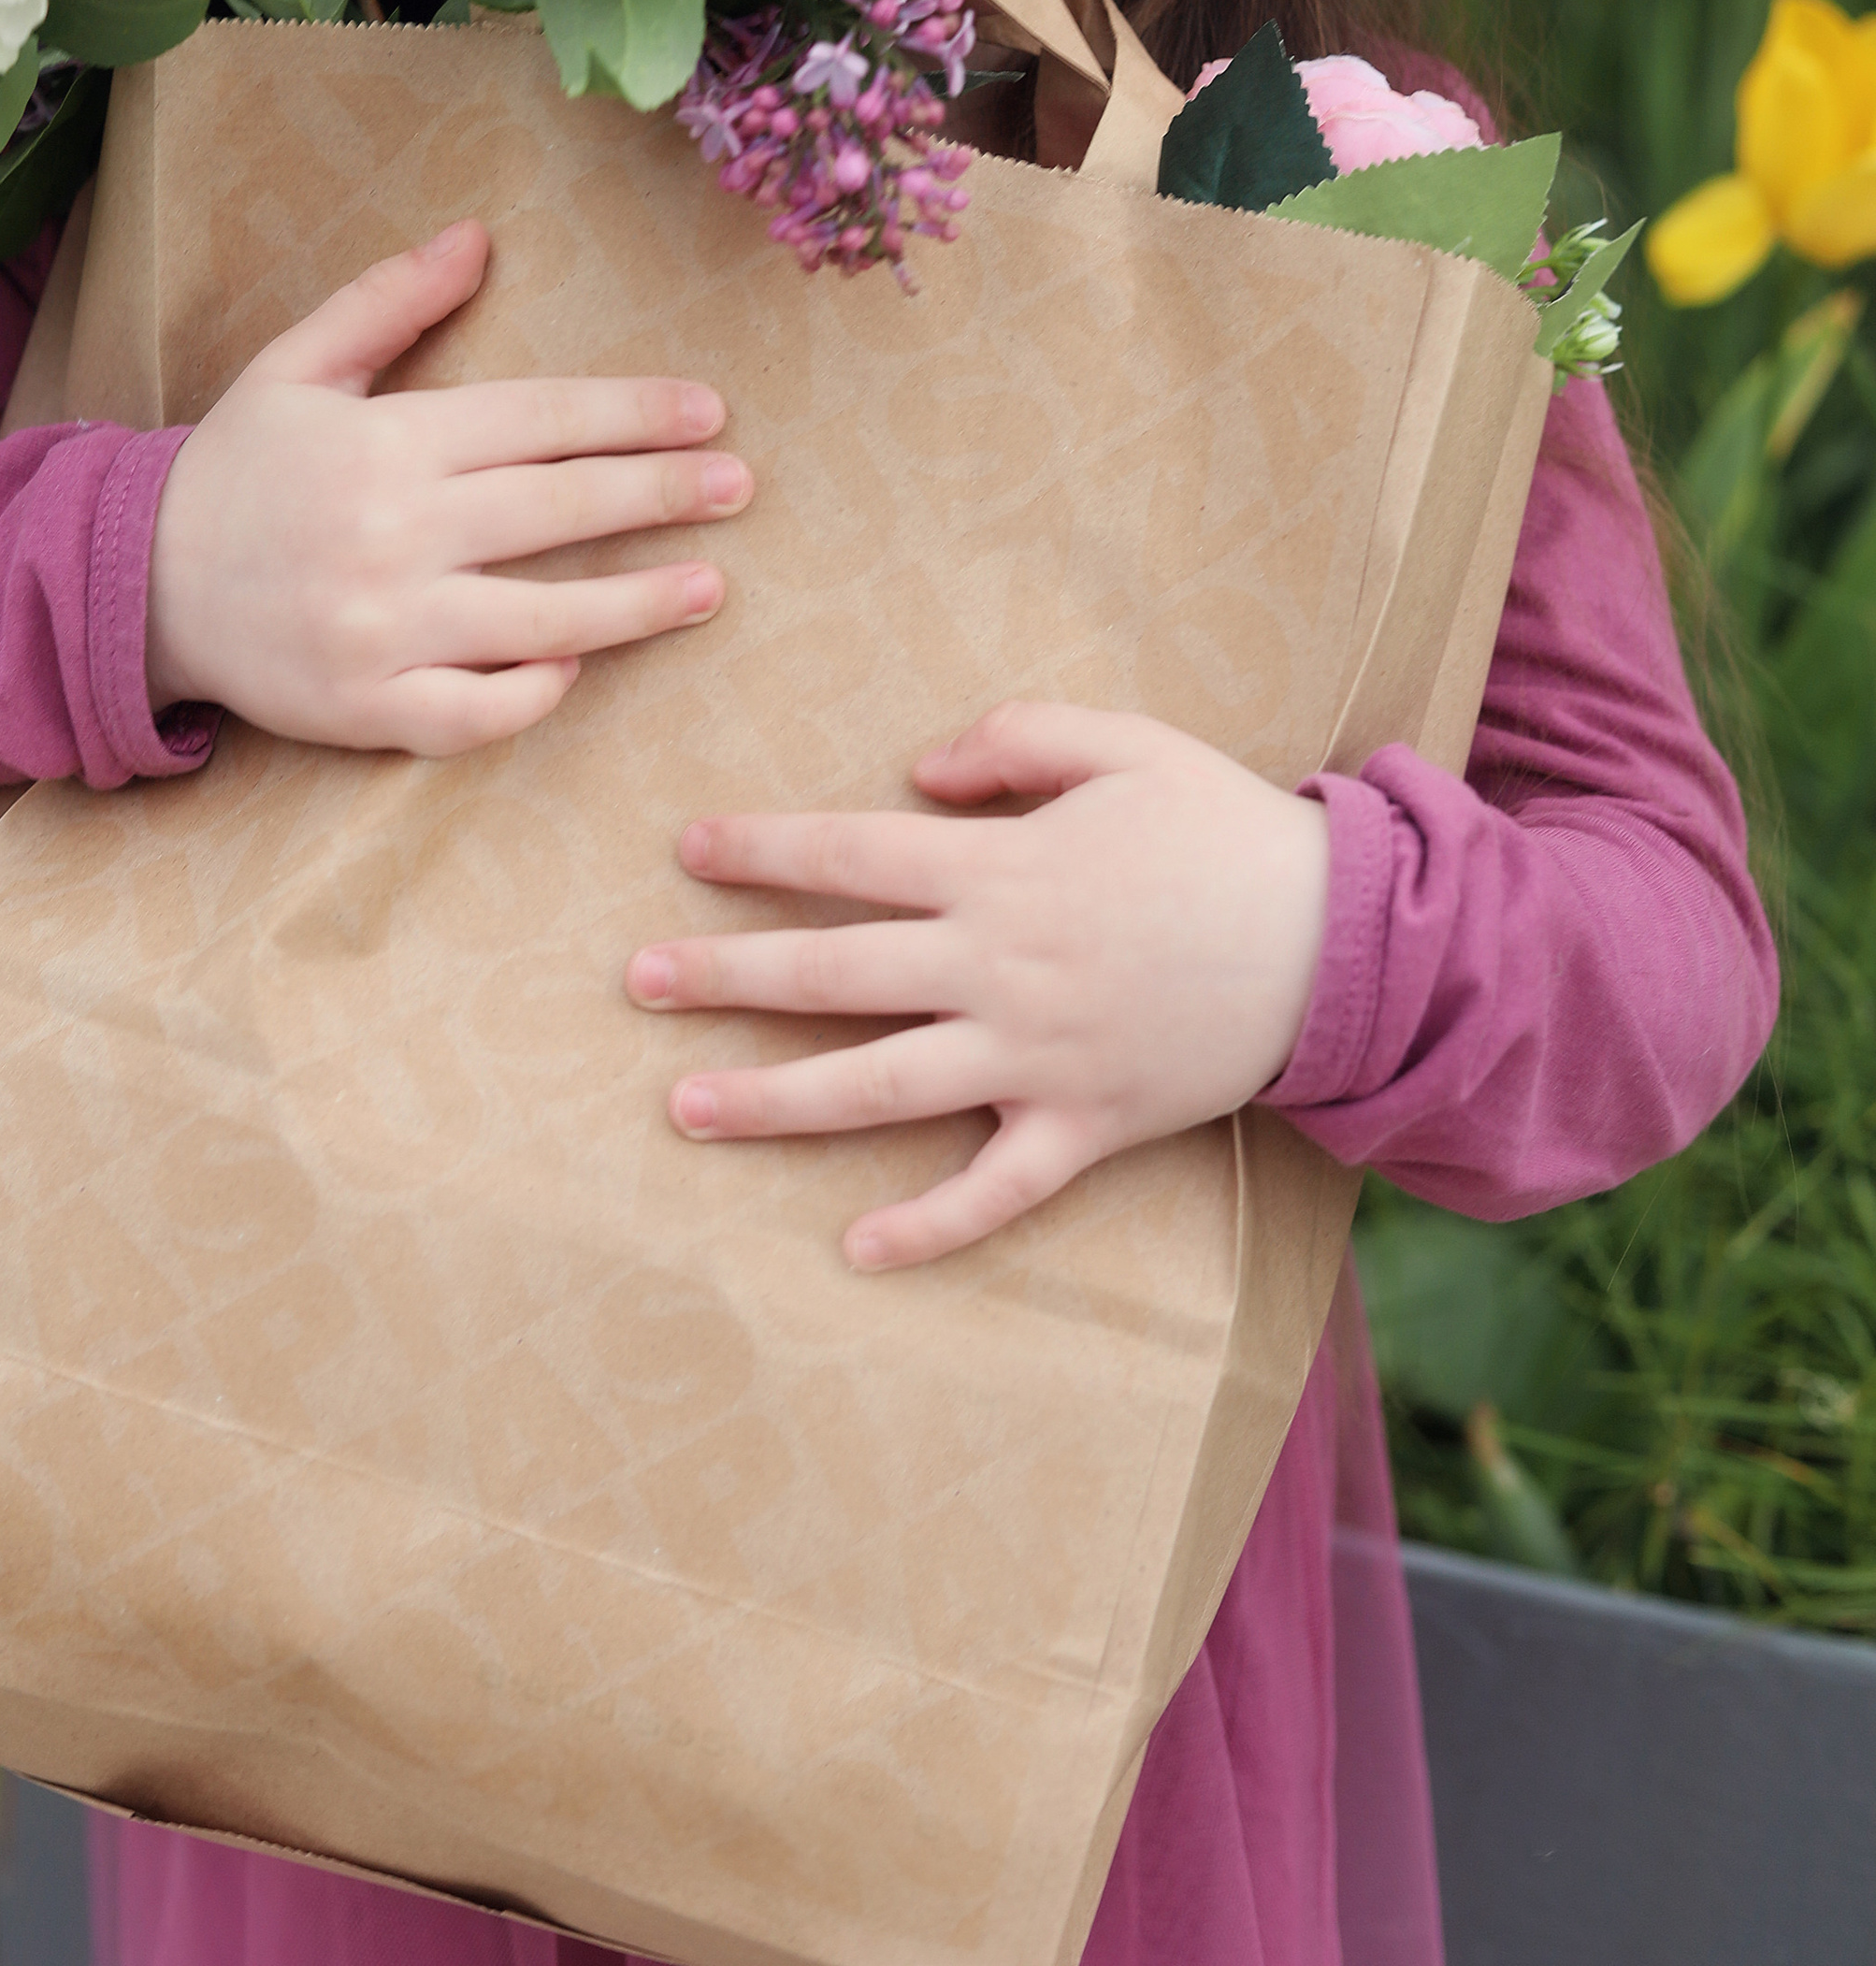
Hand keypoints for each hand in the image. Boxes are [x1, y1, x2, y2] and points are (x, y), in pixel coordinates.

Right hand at [144, 217, 748, 757]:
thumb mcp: (299, 365)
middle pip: (557, 510)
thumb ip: (389, 301)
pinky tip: (581, 669)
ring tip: (708, 587)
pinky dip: (532, 694)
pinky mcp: (365, 706)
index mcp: (387, 442)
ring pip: (539, 620)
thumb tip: (478, 234)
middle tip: (738, 485)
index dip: (631, 413)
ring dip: (635, 604)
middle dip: (660, 494)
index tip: (707, 412)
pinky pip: (474, 712)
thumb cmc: (238, 468)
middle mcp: (391, 533)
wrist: (133, 583)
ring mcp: (381, 628)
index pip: (539, 419)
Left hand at [625, 702, 1329, 1269]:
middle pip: (836, 972)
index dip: (763, 849)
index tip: (687, 849)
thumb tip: (920, 766)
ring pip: (883, 1085)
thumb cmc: (1227, 829)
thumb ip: (1018, 733)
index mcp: (1004, 867)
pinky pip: (997, 1190)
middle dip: (727, 975)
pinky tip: (857, 1247)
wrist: (1344, 942)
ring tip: (685, 1108)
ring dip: (777, 1099)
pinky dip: (930, 1225)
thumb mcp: (1127, 741)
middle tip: (638, 981)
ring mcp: (1039, 1055)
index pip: (852, 854)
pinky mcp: (1086, 1126)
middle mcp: (1001, 966)